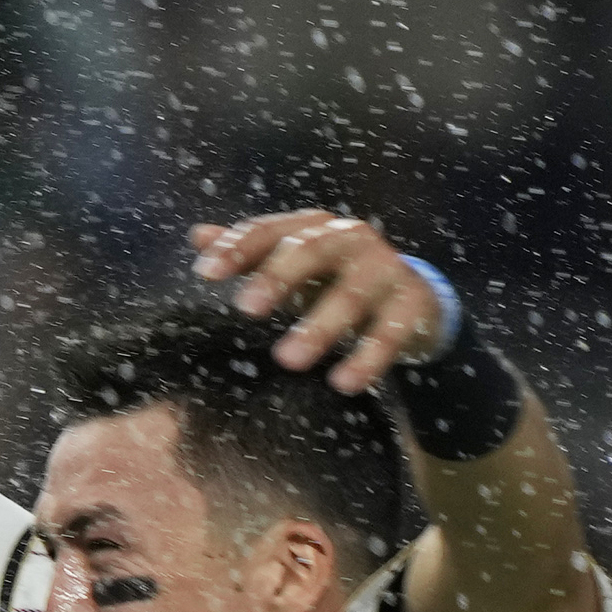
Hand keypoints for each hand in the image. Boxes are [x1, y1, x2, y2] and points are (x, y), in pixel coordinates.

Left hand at [191, 210, 455, 395]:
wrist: (411, 294)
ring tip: (288, 359)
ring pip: (351, 294)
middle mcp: (351, 240)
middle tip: (246, 308)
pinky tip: (344, 383)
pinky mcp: (413, 302)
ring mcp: (385, 268)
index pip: (271, 232)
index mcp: (314, 229)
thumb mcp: (292, 265)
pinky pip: (391, 331)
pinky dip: (368, 357)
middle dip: (279, 276)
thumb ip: (249, 254)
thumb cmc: (334, 279)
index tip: (206, 274)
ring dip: (319, 326)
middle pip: (312, 250)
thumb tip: (197, 236)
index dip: (238, 248)